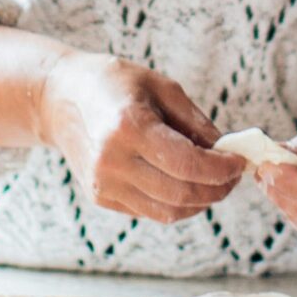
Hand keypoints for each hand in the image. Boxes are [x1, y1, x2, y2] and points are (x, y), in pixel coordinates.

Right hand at [37, 51, 241, 224]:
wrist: (57, 99)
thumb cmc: (113, 84)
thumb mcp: (160, 87)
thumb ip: (196, 121)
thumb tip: (227, 151)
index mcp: (129, 127)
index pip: (188, 163)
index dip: (221, 168)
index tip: (238, 161)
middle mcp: (112, 161)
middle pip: (181, 193)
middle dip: (217, 189)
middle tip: (232, 176)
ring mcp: (103, 184)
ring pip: (168, 211)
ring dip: (200, 202)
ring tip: (214, 182)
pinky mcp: (101, 197)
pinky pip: (151, 211)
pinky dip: (177, 204)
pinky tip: (186, 184)